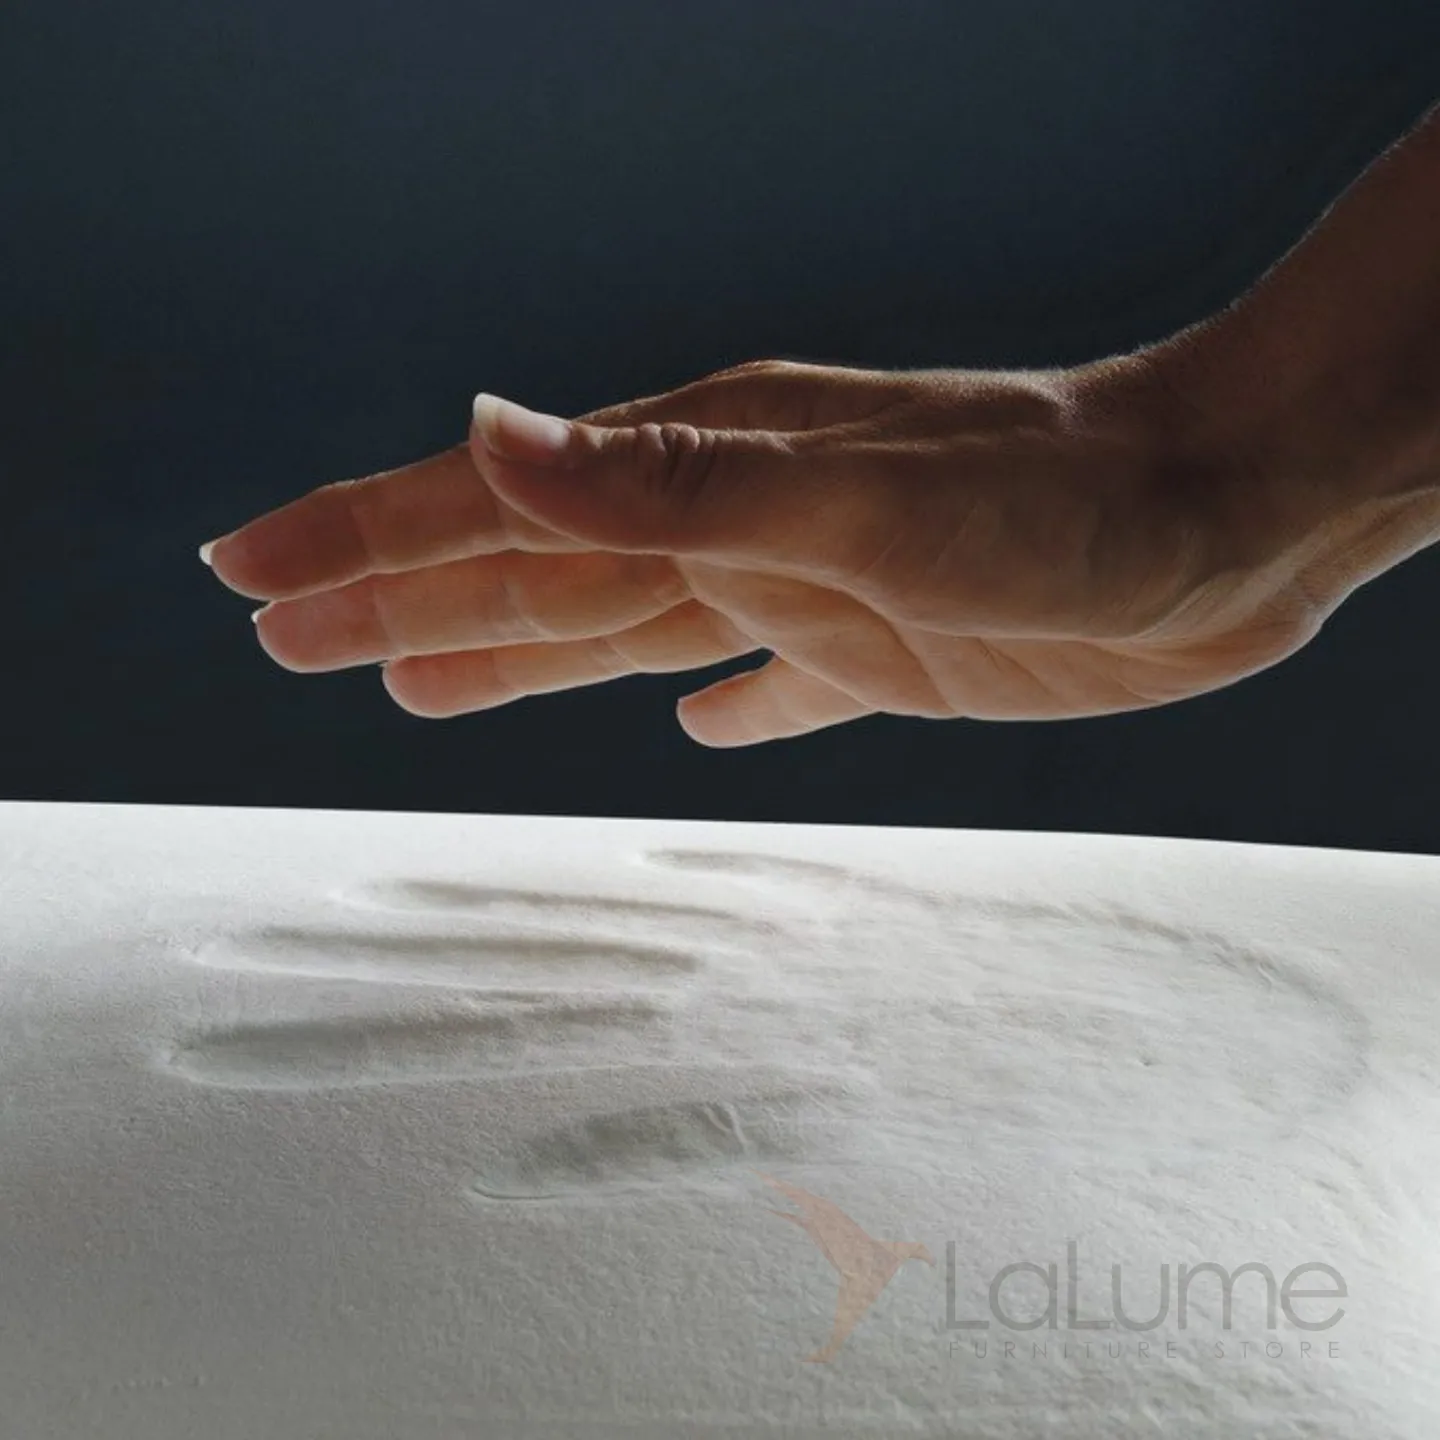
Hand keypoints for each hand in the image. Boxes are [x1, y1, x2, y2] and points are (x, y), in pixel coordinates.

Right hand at [200, 356, 1324, 746]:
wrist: (1229, 517)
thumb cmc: (1063, 501)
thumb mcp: (854, 499)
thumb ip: (669, 483)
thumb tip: (484, 434)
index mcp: (703, 479)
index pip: (491, 512)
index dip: (363, 538)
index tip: (249, 566)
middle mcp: (736, 523)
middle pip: (529, 573)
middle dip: (398, 601)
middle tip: (282, 631)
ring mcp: (806, 585)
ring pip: (619, 628)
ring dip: (512, 654)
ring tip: (420, 685)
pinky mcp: (886, 649)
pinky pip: (768, 682)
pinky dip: (720, 704)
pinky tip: (697, 724)